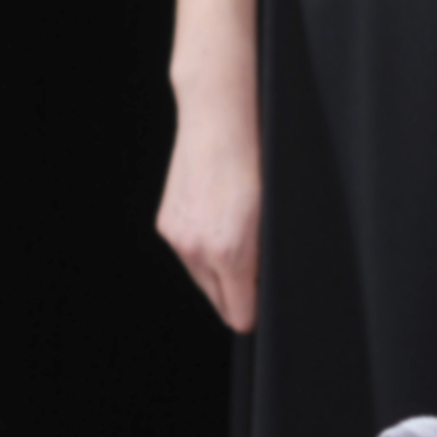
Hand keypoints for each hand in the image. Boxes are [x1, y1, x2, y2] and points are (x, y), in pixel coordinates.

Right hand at [159, 50, 262, 332]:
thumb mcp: (270, 214)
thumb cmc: (254, 162)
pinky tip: (215, 221)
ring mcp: (177, 237)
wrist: (217, 123)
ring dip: (217, 270)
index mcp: (229, 252)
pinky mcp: (166, 224)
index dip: (255, 310)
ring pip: (201, 277)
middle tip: (253, 267)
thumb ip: (263, 257)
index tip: (263, 301)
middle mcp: (197, 250)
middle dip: (236, 292)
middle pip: (218, 301)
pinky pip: (186, 253)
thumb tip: (261, 283)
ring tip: (233, 235)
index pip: (239, 313)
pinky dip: (201, 247)